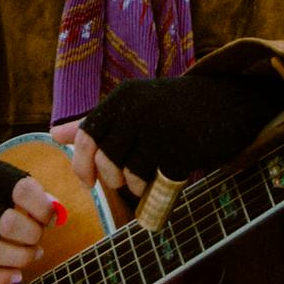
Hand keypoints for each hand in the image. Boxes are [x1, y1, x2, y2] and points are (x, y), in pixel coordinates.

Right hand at [0, 151, 57, 283]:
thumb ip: (25, 189)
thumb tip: (57, 211)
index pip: (20, 190)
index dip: (43, 208)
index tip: (50, 217)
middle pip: (8, 225)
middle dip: (33, 236)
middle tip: (39, 238)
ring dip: (20, 259)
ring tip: (32, 254)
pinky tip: (15, 274)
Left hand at [50, 73, 283, 193]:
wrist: (229, 103)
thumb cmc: (175, 110)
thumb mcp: (134, 109)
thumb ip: (97, 123)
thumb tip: (54, 134)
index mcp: (122, 97)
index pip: (87, 136)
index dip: (82, 164)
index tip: (88, 181)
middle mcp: (136, 108)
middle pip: (107, 161)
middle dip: (114, 178)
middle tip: (130, 176)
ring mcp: (158, 127)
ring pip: (130, 175)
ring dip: (139, 185)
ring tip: (153, 172)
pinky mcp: (179, 147)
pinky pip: (156, 181)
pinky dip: (159, 186)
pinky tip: (171, 173)